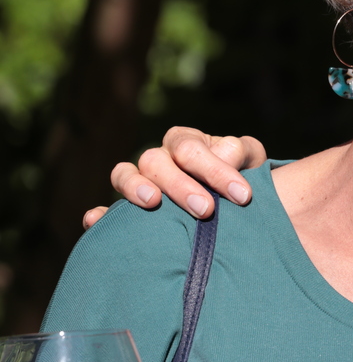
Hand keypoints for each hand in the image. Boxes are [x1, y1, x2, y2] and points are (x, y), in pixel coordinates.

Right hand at [96, 127, 266, 223]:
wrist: (229, 199)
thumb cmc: (240, 174)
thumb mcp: (249, 159)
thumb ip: (240, 152)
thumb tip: (225, 156)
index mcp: (186, 141)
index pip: (193, 149)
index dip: (216, 171)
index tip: (242, 195)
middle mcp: (158, 157)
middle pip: (156, 162)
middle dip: (181, 186)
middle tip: (206, 209)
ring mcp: (138, 181)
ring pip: (124, 174)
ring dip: (135, 187)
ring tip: (152, 202)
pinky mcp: (126, 209)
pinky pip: (106, 210)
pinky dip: (99, 214)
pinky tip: (94, 220)